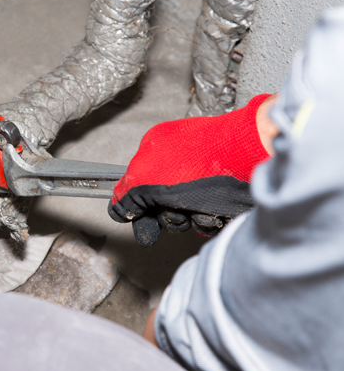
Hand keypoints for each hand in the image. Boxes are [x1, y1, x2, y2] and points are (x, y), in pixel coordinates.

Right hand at [109, 94, 275, 246]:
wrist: (252, 159)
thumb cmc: (204, 160)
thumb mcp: (146, 179)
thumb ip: (125, 195)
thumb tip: (117, 209)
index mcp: (155, 149)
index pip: (135, 186)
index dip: (138, 207)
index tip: (138, 220)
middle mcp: (178, 161)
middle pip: (159, 205)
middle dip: (167, 215)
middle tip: (175, 210)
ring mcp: (202, 177)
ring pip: (184, 214)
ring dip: (190, 219)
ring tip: (203, 208)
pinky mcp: (224, 192)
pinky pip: (208, 217)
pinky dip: (211, 220)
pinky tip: (218, 211)